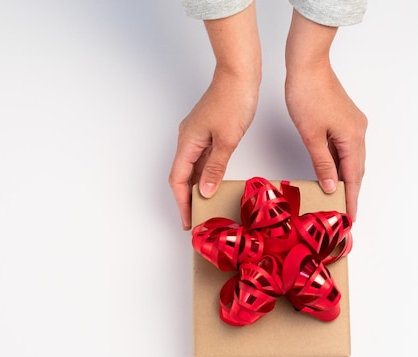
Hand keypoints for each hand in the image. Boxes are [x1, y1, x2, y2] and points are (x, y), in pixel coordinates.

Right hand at [169, 3, 260, 229]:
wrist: (239, 74)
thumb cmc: (233, 101)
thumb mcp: (227, 139)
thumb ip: (215, 167)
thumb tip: (204, 191)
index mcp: (187, 142)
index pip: (178, 180)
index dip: (182, 202)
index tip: (188, 220)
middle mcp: (188, 140)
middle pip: (182, 176)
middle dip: (187, 199)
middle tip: (196, 219)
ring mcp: (198, 135)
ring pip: (193, 168)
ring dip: (197, 188)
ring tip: (206, 208)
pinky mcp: (208, 132)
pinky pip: (203, 159)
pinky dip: (206, 174)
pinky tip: (214, 184)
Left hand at [285, 10, 366, 220]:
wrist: (308, 66)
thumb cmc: (307, 95)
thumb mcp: (311, 135)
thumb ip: (322, 164)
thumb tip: (331, 187)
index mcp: (352, 138)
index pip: (354, 178)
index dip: (352, 199)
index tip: (351, 218)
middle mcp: (358, 132)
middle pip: (356, 170)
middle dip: (351, 192)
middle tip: (344, 214)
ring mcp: (353, 125)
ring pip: (351, 159)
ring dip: (345, 178)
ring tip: (337, 199)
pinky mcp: (345, 120)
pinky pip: (345, 148)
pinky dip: (340, 163)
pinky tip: (331, 173)